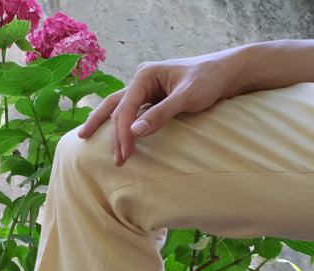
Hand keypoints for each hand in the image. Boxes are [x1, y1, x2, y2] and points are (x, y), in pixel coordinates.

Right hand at [79, 54, 235, 165]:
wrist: (227, 72)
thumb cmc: (209, 80)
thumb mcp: (187, 97)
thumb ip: (161, 114)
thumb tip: (135, 132)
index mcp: (145, 74)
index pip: (125, 108)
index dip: (122, 133)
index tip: (125, 155)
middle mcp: (141, 79)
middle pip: (114, 106)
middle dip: (108, 132)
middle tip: (105, 155)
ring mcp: (146, 87)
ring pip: (117, 107)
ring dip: (107, 125)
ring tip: (86, 138)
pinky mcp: (152, 95)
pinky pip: (130, 110)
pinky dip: (119, 122)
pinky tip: (113, 133)